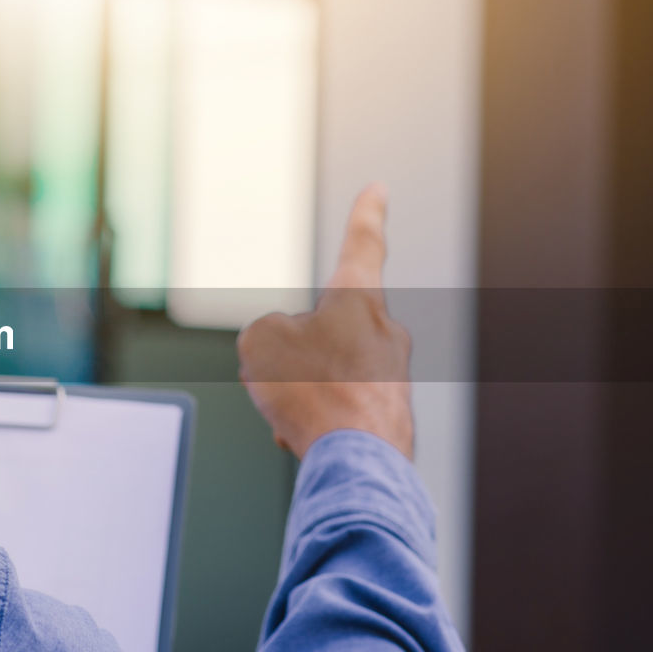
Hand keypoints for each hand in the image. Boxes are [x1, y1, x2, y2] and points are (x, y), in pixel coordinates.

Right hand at [236, 185, 413, 459]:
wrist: (356, 461)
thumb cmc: (313, 393)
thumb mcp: (260, 342)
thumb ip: (267, 332)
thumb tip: (284, 351)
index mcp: (358, 299)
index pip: (362, 244)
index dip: (366, 214)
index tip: (379, 191)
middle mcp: (385, 332)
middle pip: (325, 330)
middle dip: (295, 355)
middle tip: (279, 380)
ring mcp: (393, 375)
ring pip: (327, 374)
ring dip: (301, 391)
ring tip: (294, 414)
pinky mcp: (391, 414)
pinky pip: (337, 410)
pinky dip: (315, 420)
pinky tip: (307, 438)